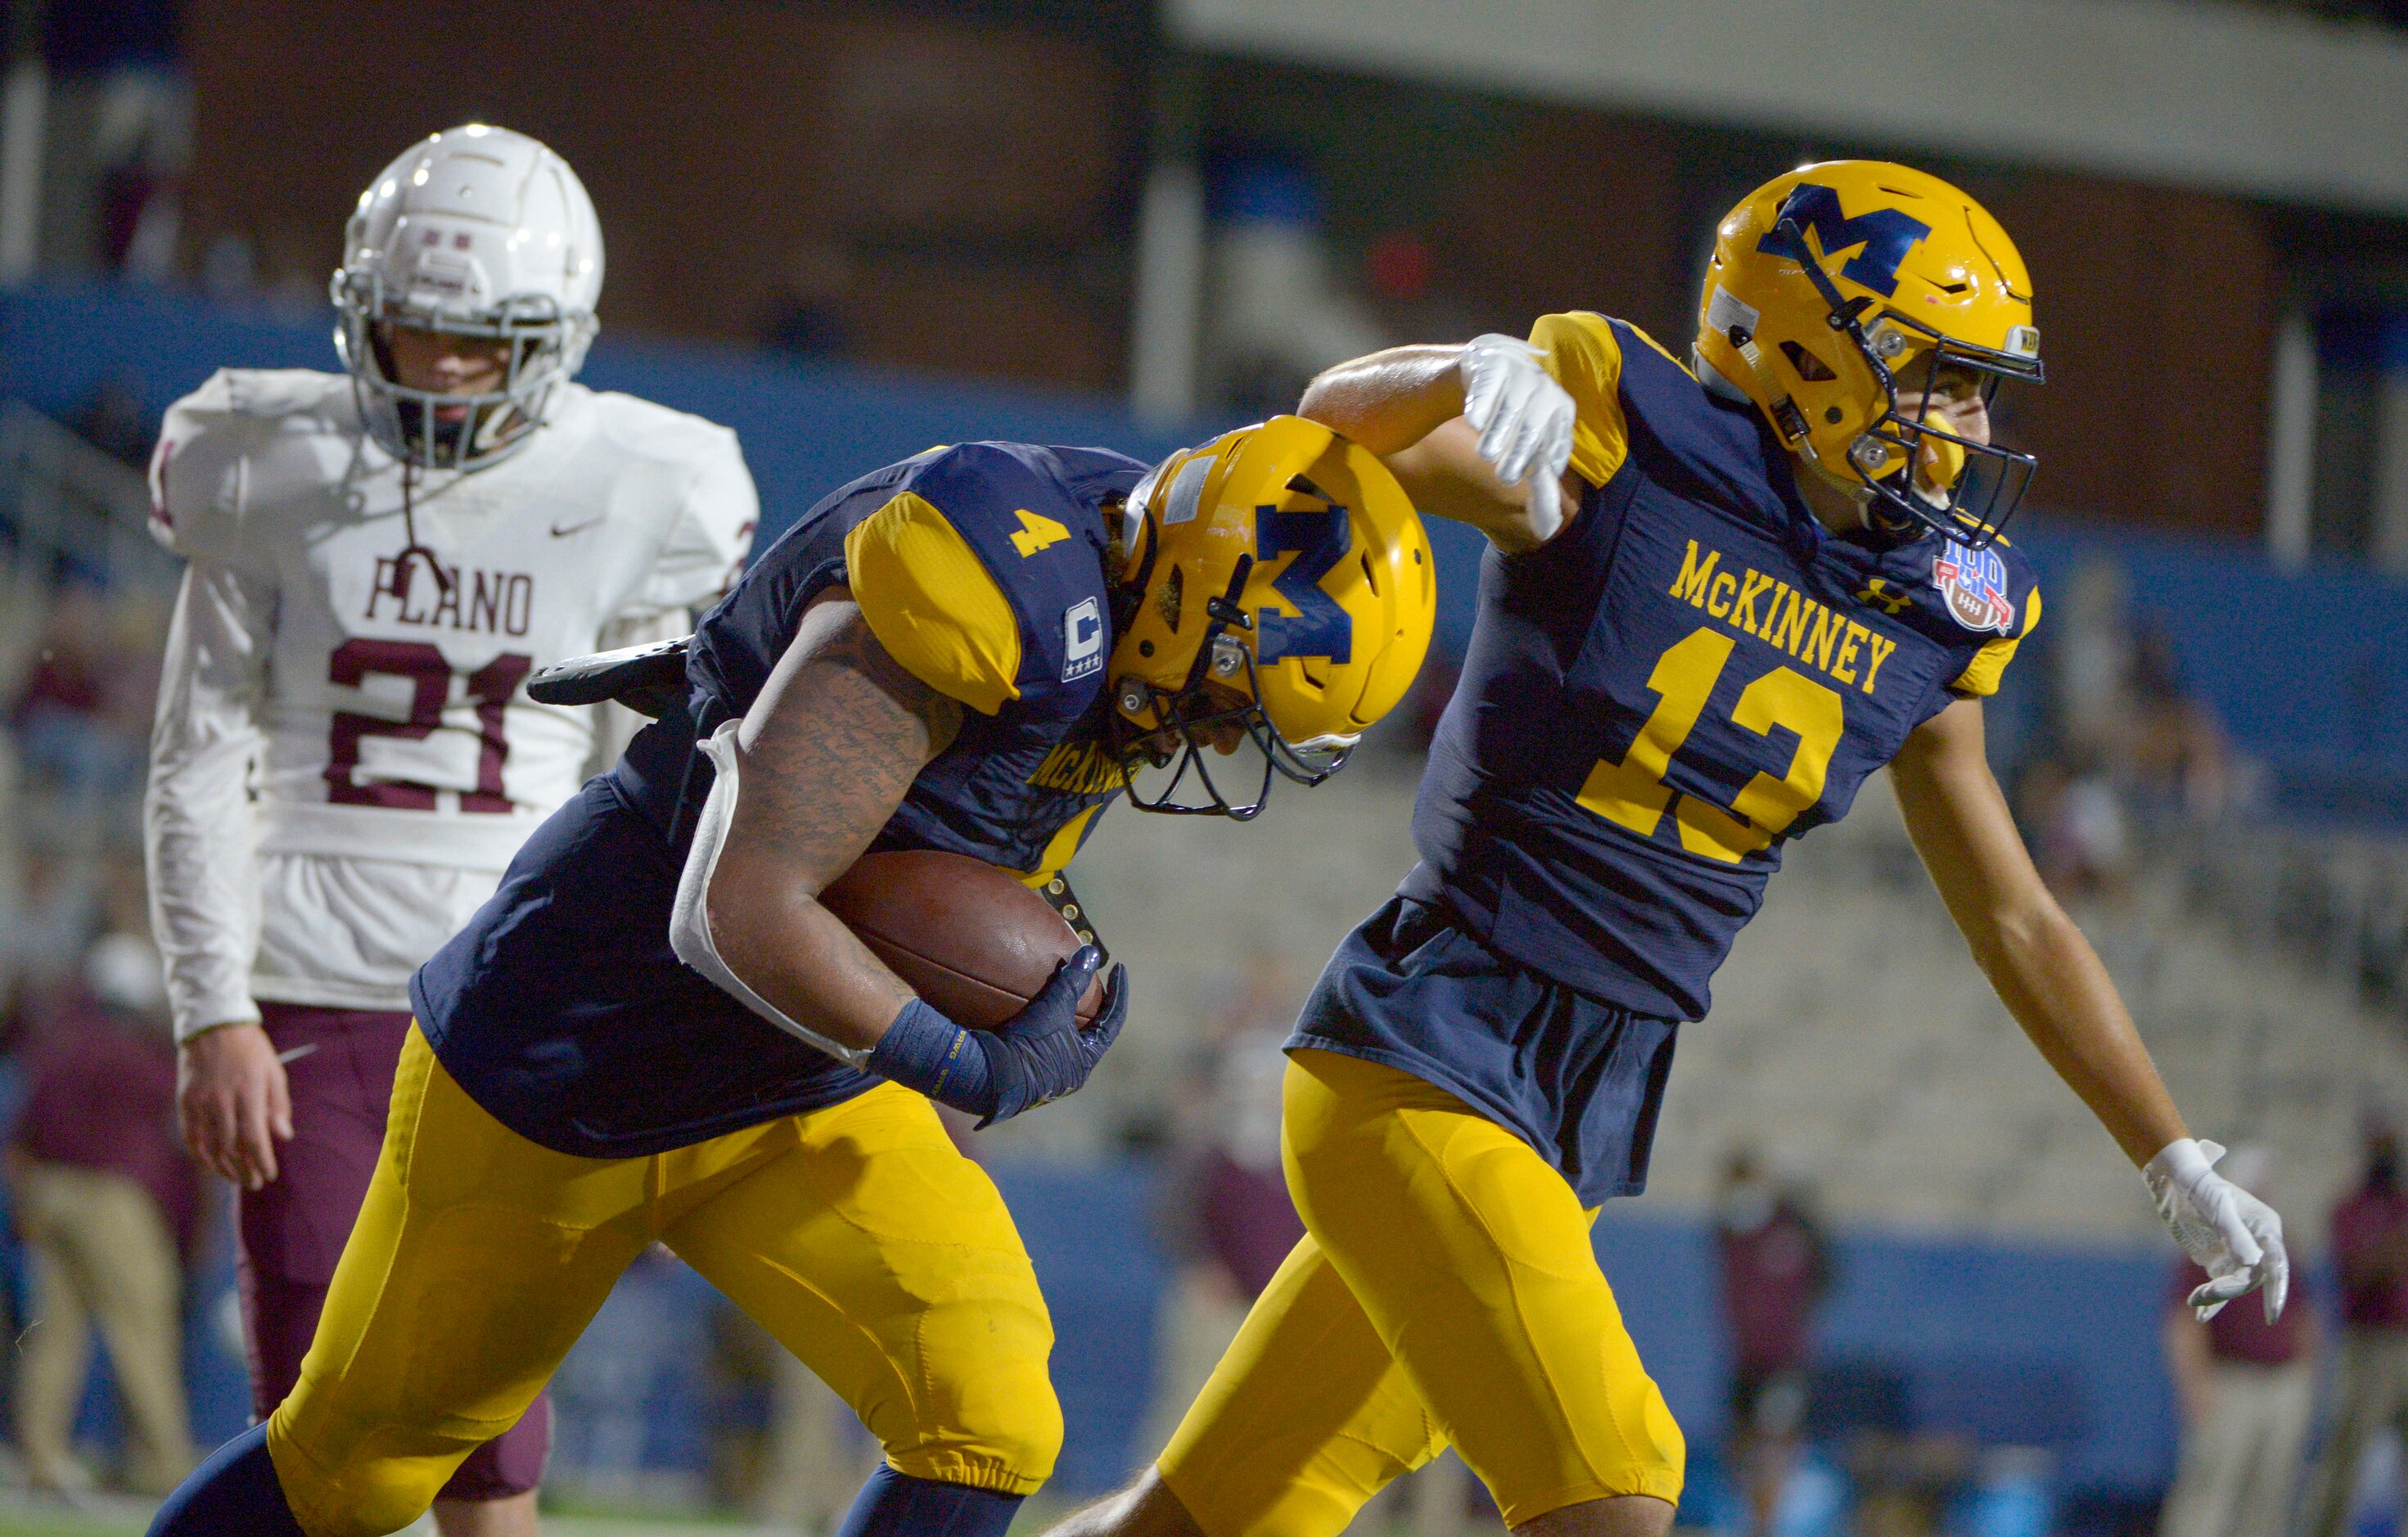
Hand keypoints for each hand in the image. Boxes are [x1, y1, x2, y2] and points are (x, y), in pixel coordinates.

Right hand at [177, 1023, 292, 1189]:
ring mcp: (200, 1102)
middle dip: (243, 1170)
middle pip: (231, 1148)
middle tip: (253, 1183)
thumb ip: (279, 1106)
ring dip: (223, 1168)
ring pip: (210, 1146)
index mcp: (248, 1093)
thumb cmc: (251, 1050)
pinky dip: (200, 1155)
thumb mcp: (274, 1072)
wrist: (214, 1026)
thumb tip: (284, 1137)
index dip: (262, 1162)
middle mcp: (222, 1101)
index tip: (269, 1175)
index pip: (254, 1139)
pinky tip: (210, 1165)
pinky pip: (190, 1136)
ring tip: (235, 1179)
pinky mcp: (184, 1101)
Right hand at [975, 948, 1128, 1128]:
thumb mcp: (1053, 1008)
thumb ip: (1073, 981)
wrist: (986, 1077)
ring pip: (1062, 1044)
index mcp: (1084, 1061)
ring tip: (1058, 999)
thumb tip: (1092, 953)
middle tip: (1091, 988)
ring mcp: (1045, 1079)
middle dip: (1090, 1011)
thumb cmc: (1030, 1043)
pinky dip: (1040, 1028)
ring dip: (1062, 1021)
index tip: (1118, 968)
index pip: (1112, 1022)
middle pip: (1088, 1036)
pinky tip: (1028, 1015)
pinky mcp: (1022, 1077)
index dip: (1118, 993)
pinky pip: (1039, 1047)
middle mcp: (1069, 1074)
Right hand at [1459, 334, 1576, 538]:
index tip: (1533, 475)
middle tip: (1508, 479)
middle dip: (1520, 453)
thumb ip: (1539, 486)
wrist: (1479, 375)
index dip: (1547, 457)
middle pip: (1533, 424)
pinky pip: (1488, 383)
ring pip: (1511, 406)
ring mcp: (1519, 370)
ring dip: (1499, 434)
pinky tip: (1474, 422)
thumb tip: (1548, 528)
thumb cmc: (1507, 422)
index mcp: (1560, 408)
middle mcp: (1544, 386)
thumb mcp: (1526, 451)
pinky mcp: (1493, 360)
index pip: (1557, 436)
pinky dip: (1482, 403)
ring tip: (1487, 455)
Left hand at [2146, 1138, 2288, 1322]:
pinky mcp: (2220, 1260)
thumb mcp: (2217, 1208)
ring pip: (2236, 1284)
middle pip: (2253, 1277)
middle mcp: (2258, 1243)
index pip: (2277, 1263)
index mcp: (2266, 1227)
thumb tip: (2254, 1264)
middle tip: (2202, 1295)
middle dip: (2230, 1289)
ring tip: (2194, 1300)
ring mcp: (2239, 1253)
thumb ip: (2236, 1234)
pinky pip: (2221, 1285)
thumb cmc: (2201, 1187)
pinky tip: (2201, 1316)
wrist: (2174, 1181)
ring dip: (2217, 1295)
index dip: (2277, 1290)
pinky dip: (2211, 1301)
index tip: (2272, 1315)